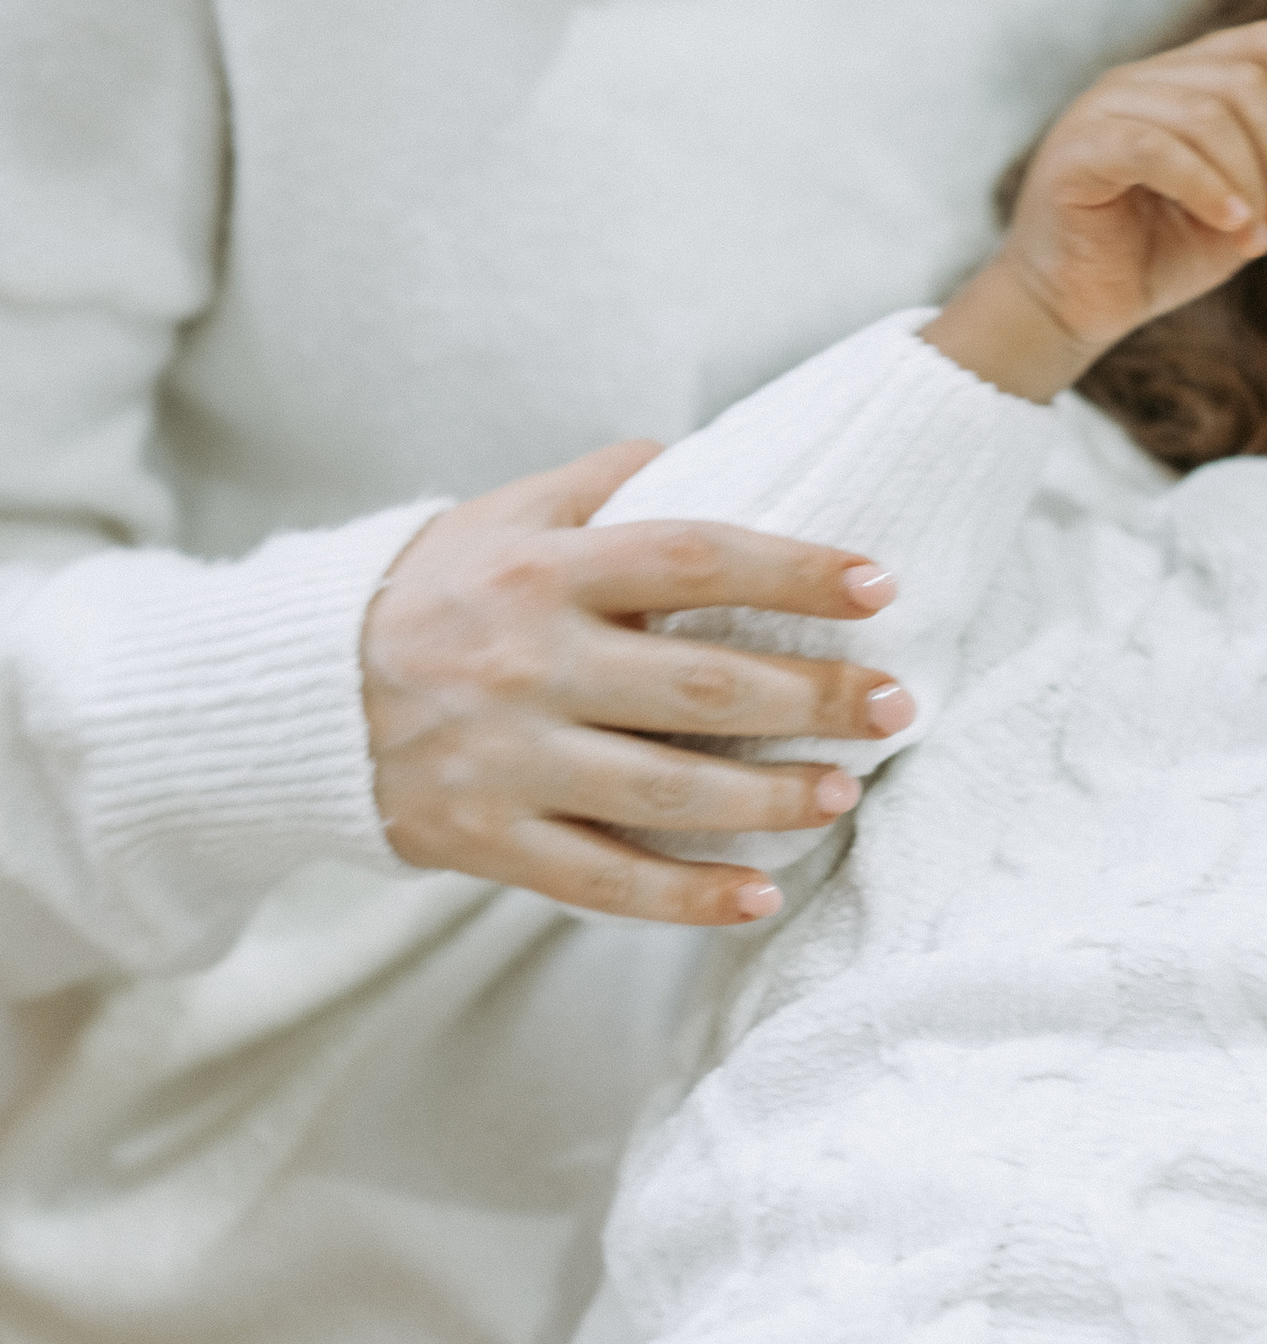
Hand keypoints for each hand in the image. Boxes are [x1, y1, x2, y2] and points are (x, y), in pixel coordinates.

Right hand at [362, 442, 908, 927]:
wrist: (292, 696)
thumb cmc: (428, 591)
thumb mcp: (501, 514)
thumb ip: (603, 484)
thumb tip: (706, 447)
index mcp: (541, 571)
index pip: (693, 560)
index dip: (793, 571)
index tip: (879, 585)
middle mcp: (527, 664)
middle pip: (701, 689)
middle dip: (814, 698)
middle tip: (896, 703)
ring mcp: (506, 761)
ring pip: (666, 794)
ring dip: (772, 799)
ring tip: (845, 789)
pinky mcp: (486, 841)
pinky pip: (604, 881)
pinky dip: (687, 896)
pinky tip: (760, 892)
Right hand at [928, 23, 1266, 402]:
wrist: (1069, 309)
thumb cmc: (1151, 257)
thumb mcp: (1243, 220)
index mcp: (1182, 82)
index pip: (1261, 42)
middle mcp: (1141, 81)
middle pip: (1244, 81)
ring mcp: (1103, 109)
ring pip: (1207, 114)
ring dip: (1250, 182)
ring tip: (1257, 239)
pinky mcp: (1077, 150)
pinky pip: (1158, 149)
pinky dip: (1208, 188)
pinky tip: (1231, 227)